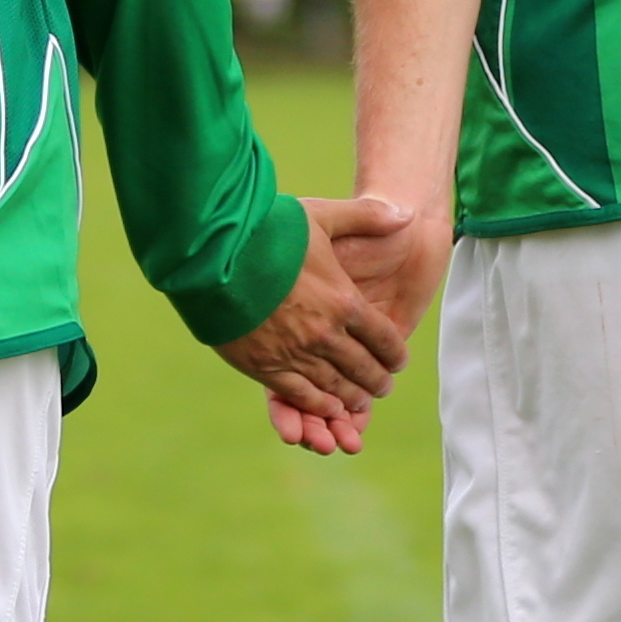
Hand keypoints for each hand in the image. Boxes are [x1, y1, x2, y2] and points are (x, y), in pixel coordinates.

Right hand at [260, 201, 450, 455]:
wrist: (214, 254)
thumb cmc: (268, 231)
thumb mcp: (322, 216)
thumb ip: (366, 216)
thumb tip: (406, 212)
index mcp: (344, 301)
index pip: (383, 339)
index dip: (395, 355)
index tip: (398, 362)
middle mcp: (325, 334)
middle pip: (362, 368)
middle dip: (376, 381)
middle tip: (382, 388)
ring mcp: (295, 353)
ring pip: (335, 386)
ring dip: (351, 398)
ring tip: (359, 403)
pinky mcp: (264, 366)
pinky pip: (301, 394)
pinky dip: (319, 405)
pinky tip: (327, 409)